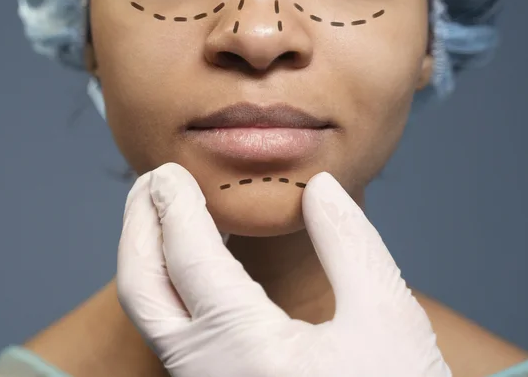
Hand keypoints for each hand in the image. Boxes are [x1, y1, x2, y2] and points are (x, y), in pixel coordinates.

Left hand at [117, 162, 450, 376]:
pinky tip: (194, 264)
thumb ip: (350, 244)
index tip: (169, 171)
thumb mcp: (388, 320)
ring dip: (147, 258)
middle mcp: (209, 376)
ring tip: (165, 213)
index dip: (175, 205)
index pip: (188, 258)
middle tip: (152, 183)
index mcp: (247, 350)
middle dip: (138, 228)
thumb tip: (320, 186)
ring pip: (150, 319)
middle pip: (140, 291)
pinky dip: (168, 289)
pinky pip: (172, 338)